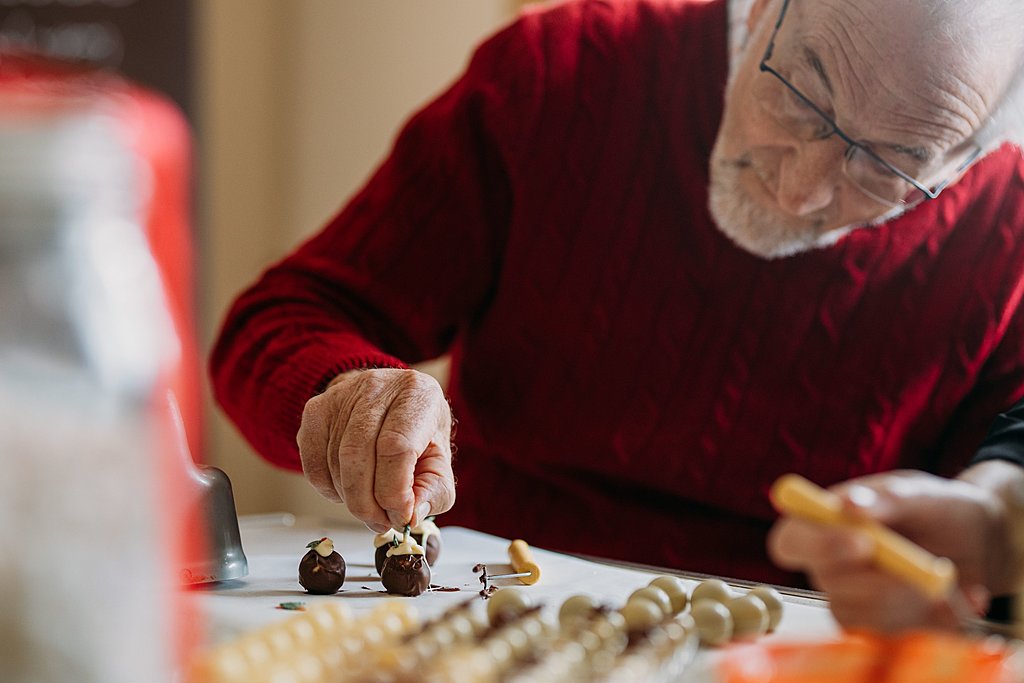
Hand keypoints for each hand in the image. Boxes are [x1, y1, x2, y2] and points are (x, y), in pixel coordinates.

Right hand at [296, 368, 454, 531]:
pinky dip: (328, 489)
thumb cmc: (418, 433)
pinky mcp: (315, 410)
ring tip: (370, 507)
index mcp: (417, 394)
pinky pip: (313, 463)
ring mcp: (341, 396)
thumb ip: (434, 491)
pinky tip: (348, 489)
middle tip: (381, 522)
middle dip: (368, 503)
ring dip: (350, 498)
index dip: (395, 491)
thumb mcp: (440, 460)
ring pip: (335, 462)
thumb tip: (411, 516)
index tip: (400, 516)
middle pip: (359, 455)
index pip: (396, 446)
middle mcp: (377, 387)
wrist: (390, 402)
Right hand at [767, 469, 1008, 631]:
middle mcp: (829, 564)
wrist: (978, 542)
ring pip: (861, 614)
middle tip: (922, 569)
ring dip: (909, 599)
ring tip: (945, 578)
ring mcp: (852, 598)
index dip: (815, 546)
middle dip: (878, 579)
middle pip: (827, 583)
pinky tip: (952, 599)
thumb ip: (885, 497)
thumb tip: (847, 504)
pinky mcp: (879, 627)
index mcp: (823, 523)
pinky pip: (890, 636)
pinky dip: (930, 620)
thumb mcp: (918, 493)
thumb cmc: (938, 508)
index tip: (861, 542)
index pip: (790, 541)